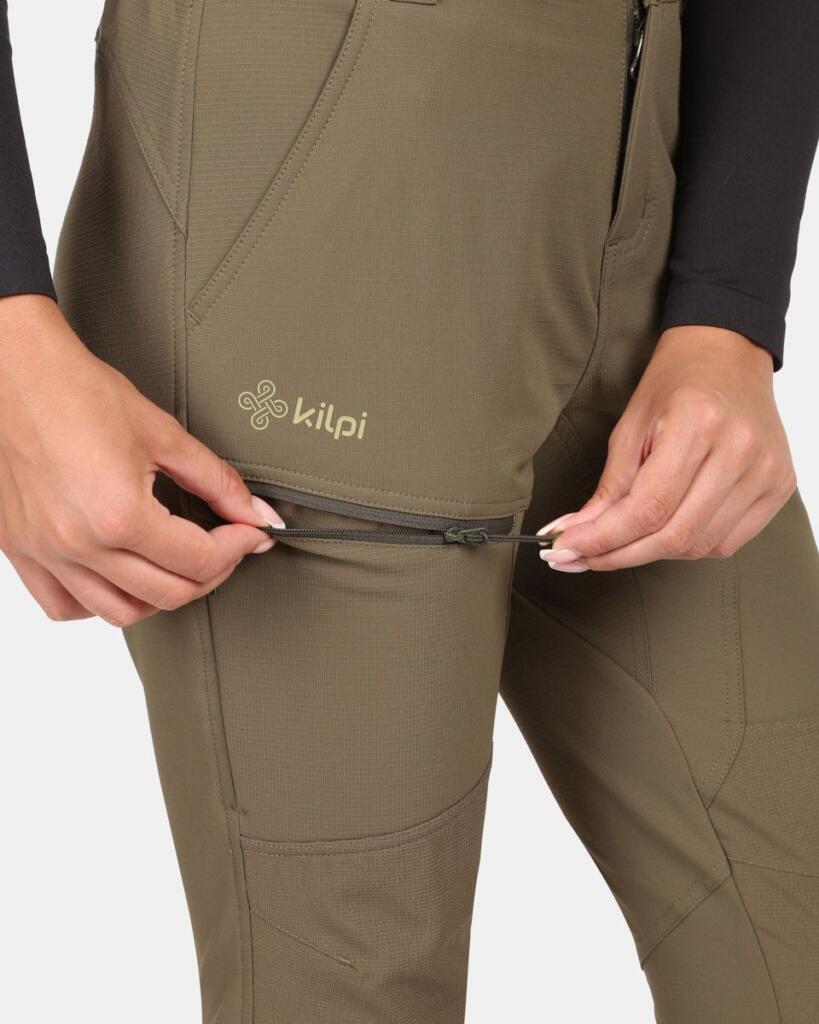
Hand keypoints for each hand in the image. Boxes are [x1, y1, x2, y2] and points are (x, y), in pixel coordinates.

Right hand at [0, 295, 282, 624]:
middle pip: (168, 594)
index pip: (200, 560)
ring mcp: (45, 552)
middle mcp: (78, 544)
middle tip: (226, 547)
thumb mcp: (164, 435)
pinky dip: (99, 603)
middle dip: (212, 574)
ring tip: (179, 566)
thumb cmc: (79, 393)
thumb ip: (218, 482)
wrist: (17, 373)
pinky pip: (64, 605)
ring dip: (160, 596)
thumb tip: (256, 513)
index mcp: (117, 514)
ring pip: (119, 613)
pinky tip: (121, 577)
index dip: (239, 547)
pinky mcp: (20, 550)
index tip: (251, 533)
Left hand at [542, 326, 795, 571]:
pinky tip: (662, 534)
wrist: (727, 355)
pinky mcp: (779, 486)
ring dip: (649, 554)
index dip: (603, 539)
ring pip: (699, 546)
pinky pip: (727, 542)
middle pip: (674, 536)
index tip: (566, 550)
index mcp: (697, 425)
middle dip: (619, 555)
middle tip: (580, 558)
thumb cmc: (675, 383)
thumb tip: (575, 534)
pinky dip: (688, 547)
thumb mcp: (629, 427)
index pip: (647, 508)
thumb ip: (608, 487)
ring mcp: (766, 470)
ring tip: (617, 545)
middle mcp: (739, 450)